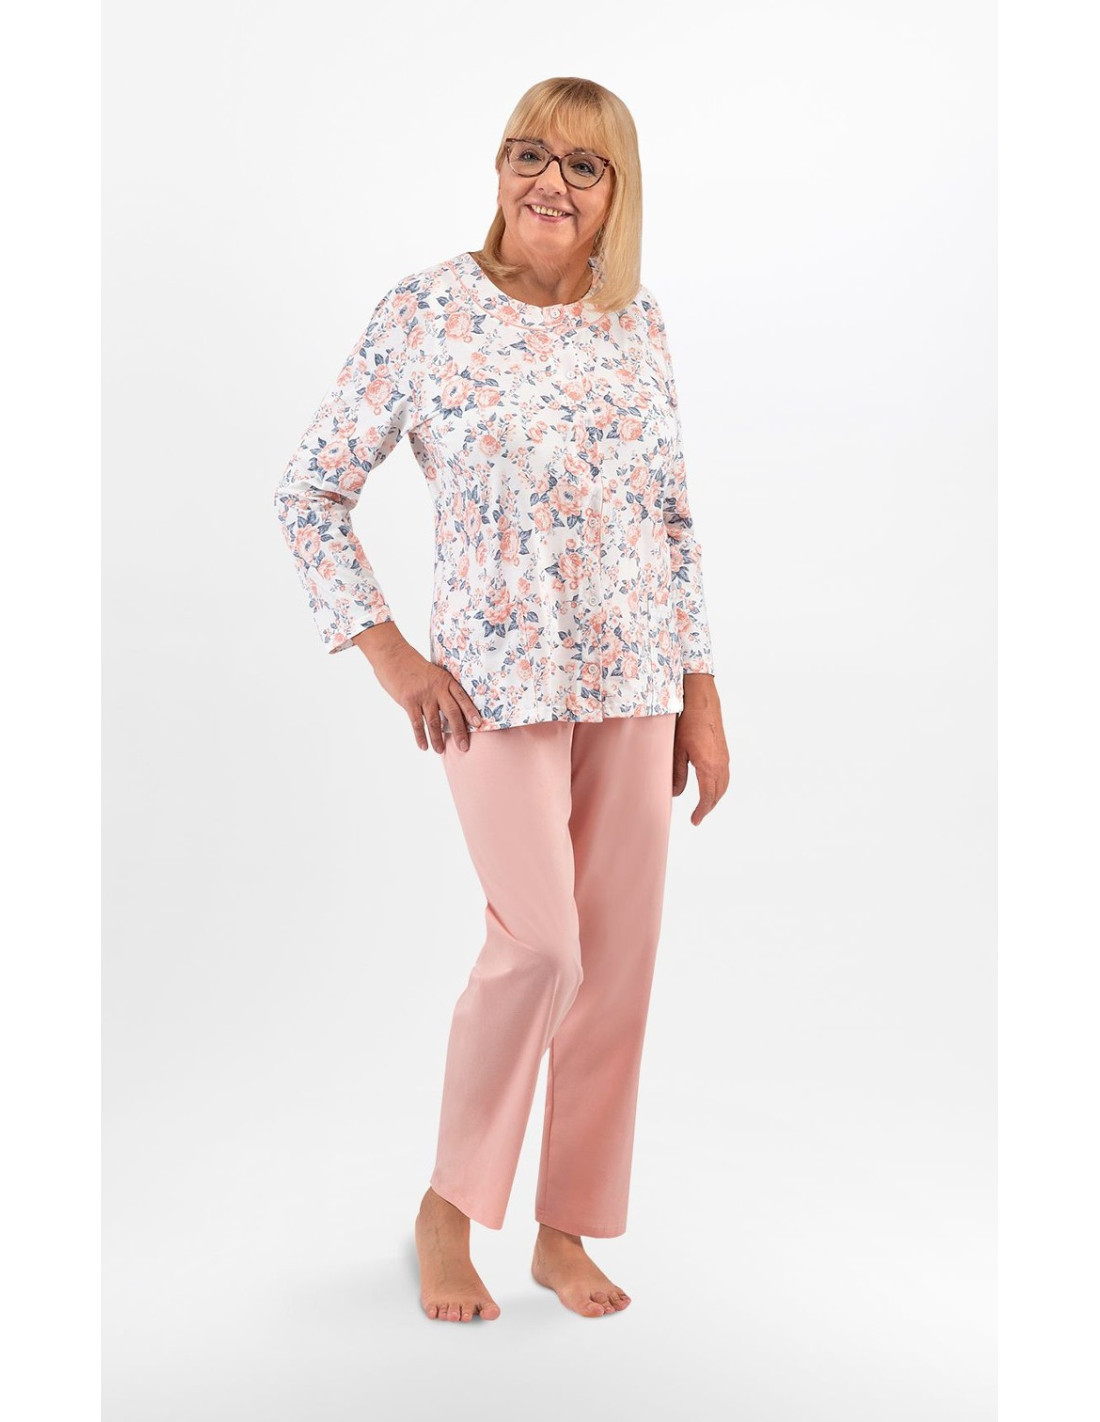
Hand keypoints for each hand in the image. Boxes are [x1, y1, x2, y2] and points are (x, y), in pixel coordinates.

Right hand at [353, 623, 482, 751]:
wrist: (393, 655)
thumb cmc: (412, 665)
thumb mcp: (433, 672)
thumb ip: (441, 688)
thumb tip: (448, 708)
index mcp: (445, 680)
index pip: (462, 698)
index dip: (470, 711)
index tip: (478, 724)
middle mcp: (437, 689)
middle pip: (452, 713)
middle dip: (459, 732)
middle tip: (464, 747)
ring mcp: (423, 695)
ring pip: (434, 722)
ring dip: (438, 739)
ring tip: (440, 751)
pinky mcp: (408, 701)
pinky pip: (416, 723)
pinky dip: (420, 736)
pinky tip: (423, 746)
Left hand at [672, 676, 729, 825]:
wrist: (703, 702)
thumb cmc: (688, 724)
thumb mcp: (677, 750)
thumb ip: (678, 774)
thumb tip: (676, 794)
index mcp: (708, 766)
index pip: (707, 797)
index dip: (701, 811)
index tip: (695, 821)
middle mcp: (721, 764)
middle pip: (718, 794)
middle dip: (709, 807)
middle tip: (698, 816)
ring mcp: (724, 758)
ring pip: (723, 785)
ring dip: (715, 797)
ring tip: (704, 805)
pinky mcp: (724, 752)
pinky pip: (725, 776)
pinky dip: (719, 786)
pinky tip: (710, 786)